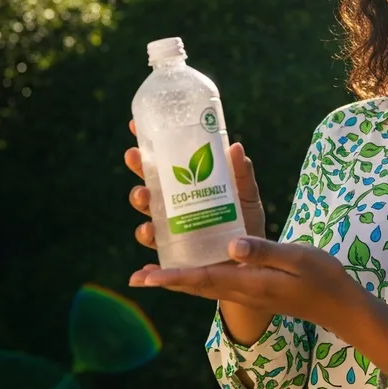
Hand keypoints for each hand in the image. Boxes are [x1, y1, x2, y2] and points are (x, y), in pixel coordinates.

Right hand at [124, 120, 266, 248]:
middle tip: (134, 156)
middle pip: (150, 184)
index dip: (149, 146)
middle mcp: (176, 205)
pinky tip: (147, 246)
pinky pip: (157, 255)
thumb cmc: (247, 221)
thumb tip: (235, 145)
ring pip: (148, 214)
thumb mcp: (247, 194)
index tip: (135, 126)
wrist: (252, 260)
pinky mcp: (176, 255)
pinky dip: (147, 262)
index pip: (165, 162)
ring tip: (144, 196)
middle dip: (139, 170)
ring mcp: (173, 229)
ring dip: (140, 202)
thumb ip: (242, 174)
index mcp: (189, 185)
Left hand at [128, 237, 360, 338]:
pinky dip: (196, 277)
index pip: (205, 279)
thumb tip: (232, 245)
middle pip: (196, 286)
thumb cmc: (322, 277)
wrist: (338, 305)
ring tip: (153, 273)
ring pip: (204, 286)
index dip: (173, 277)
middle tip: (136, 278)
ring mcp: (247, 293)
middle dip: (165, 281)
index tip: (145, 277)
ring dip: (177, 280)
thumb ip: (265, 251)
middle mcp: (243, 291)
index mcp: (251, 282)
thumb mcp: (298, 257)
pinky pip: (217, 284)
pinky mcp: (252, 289)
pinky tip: (193, 266)